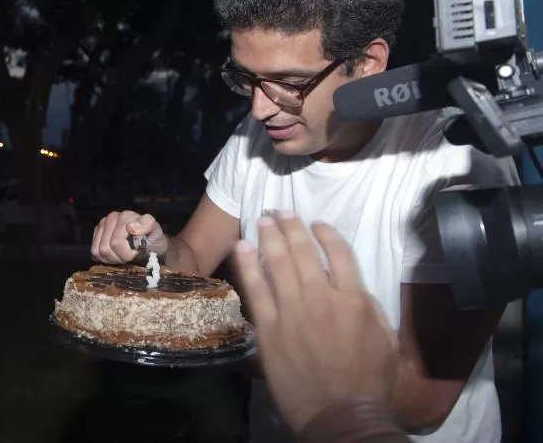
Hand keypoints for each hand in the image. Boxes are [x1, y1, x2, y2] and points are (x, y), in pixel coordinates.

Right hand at [91, 210, 167, 263]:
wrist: (151, 244)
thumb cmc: (153, 239)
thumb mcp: (157, 232)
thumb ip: (147, 225)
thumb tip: (130, 227)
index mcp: (126, 216)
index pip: (116, 242)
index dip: (126, 254)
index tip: (136, 254)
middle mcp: (112, 217)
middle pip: (106, 248)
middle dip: (119, 257)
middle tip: (130, 257)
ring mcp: (102, 225)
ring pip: (98, 251)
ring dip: (112, 258)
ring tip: (123, 256)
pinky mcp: (97, 233)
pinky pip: (94, 251)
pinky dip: (104, 258)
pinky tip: (115, 255)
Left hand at [234, 213, 397, 433]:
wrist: (340, 415)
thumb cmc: (369, 382)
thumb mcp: (385, 340)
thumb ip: (370, 307)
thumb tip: (353, 285)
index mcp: (354, 300)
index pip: (340, 254)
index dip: (327, 234)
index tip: (317, 223)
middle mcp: (322, 299)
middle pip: (303, 252)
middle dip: (291, 228)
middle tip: (280, 212)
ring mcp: (293, 312)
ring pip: (278, 264)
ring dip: (269, 237)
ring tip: (263, 220)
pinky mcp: (269, 328)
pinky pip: (256, 289)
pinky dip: (248, 265)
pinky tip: (243, 247)